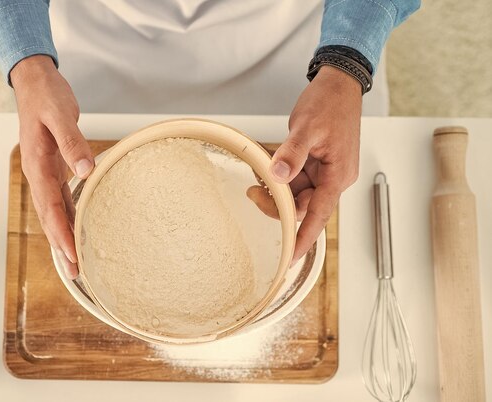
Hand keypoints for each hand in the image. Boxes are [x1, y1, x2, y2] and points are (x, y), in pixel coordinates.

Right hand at [11, 55, 93, 278]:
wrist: (35, 84)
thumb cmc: (46, 97)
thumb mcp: (60, 115)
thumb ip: (72, 142)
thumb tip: (86, 171)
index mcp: (37, 165)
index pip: (50, 207)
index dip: (61, 233)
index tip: (73, 255)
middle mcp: (38, 175)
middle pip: (49, 218)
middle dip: (61, 247)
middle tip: (75, 274)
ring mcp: (45, 174)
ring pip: (54, 213)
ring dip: (64, 237)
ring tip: (76, 263)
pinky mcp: (53, 170)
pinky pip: (60, 201)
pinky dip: (68, 219)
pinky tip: (77, 231)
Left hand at [250, 66, 361, 262]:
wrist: (338, 84)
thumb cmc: (330, 103)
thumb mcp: (307, 128)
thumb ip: (292, 153)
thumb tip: (278, 176)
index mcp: (338, 175)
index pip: (319, 215)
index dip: (303, 237)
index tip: (290, 257)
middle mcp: (333, 178)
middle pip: (303, 206)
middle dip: (277, 203)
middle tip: (253, 192)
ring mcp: (324, 171)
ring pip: (296, 193)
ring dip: (276, 188)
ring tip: (257, 173)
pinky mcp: (315, 163)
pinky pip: (295, 178)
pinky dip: (279, 174)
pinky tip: (267, 165)